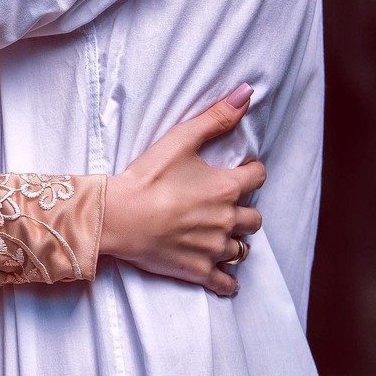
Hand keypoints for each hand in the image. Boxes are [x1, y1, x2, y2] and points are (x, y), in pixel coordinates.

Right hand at [99, 87, 265, 297]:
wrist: (117, 216)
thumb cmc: (147, 177)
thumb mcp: (181, 140)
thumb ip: (216, 118)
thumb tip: (246, 93)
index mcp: (227, 188)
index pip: (258, 177)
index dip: (251, 172)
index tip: (241, 172)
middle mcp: (227, 220)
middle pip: (254, 218)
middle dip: (244, 211)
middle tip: (226, 206)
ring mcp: (213, 249)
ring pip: (242, 249)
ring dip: (235, 241)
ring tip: (220, 235)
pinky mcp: (198, 271)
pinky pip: (225, 282)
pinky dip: (227, 281)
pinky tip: (225, 278)